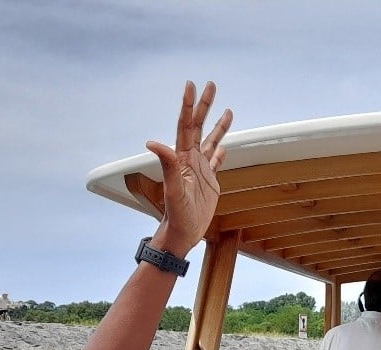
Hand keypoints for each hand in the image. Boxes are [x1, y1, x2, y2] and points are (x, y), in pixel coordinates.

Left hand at [145, 81, 233, 257]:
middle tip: (211, 85)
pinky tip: (224, 147)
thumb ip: (167, 164)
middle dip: (204, 106)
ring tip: (228, 110)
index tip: (191, 86)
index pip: (186, 126)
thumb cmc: (176, 214)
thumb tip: (152, 143)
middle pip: (199, 127)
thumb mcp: (173, 189)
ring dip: (218, 126)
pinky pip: (216, 162)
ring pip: (211, 142)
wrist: (183, 233)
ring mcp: (201, 170)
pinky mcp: (210, 182)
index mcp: (182, 158)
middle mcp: (191, 160)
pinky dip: (221, 153)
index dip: (188, 106)